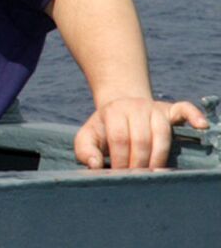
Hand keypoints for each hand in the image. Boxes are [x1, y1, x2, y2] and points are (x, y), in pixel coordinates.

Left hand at [74, 96, 209, 169]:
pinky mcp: (171, 110)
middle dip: (139, 162)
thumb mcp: (88, 137)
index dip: (120, 159)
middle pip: (142, 138)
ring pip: (162, 133)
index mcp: (113, 112)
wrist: (120, 107)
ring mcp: (155, 108)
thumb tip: (94, 164)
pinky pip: (185, 110)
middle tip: (137, 178)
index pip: (119, 138)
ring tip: (155, 173)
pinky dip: (194, 116)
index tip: (121, 175)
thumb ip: (85, 151)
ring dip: (159, 157)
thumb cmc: (104, 129)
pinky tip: (201, 126)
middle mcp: (135, 106)